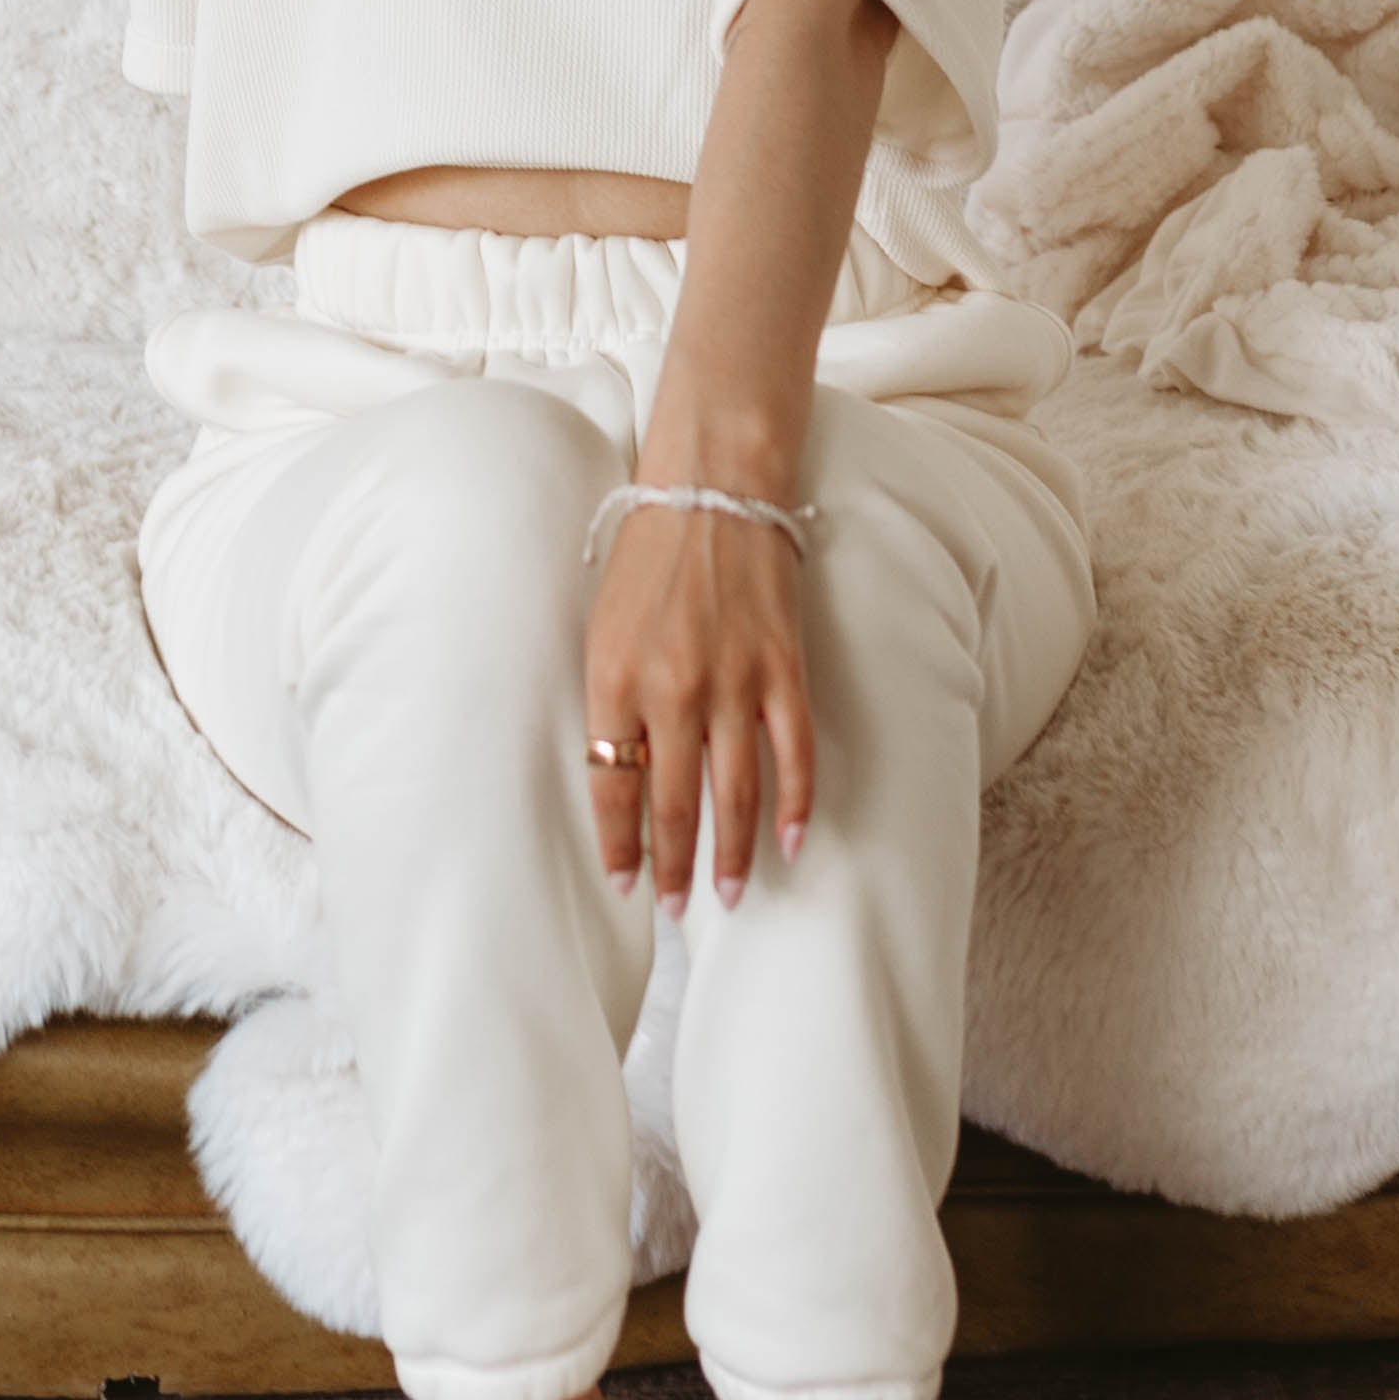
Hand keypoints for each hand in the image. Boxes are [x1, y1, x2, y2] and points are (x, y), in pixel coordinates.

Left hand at [584, 499, 815, 911]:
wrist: (711, 491)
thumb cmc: (646, 560)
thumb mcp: (602, 631)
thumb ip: (611, 704)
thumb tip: (624, 777)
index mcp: (615, 681)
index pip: (614, 789)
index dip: (620, 845)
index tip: (626, 885)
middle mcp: (672, 690)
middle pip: (675, 805)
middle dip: (673, 865)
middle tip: (676, 908)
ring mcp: (733, 681)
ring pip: (736, 792)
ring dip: (732, 852)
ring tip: (728, 893)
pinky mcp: (783, 668)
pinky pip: (793, 752)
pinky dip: (796, 802)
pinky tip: (793, 841)